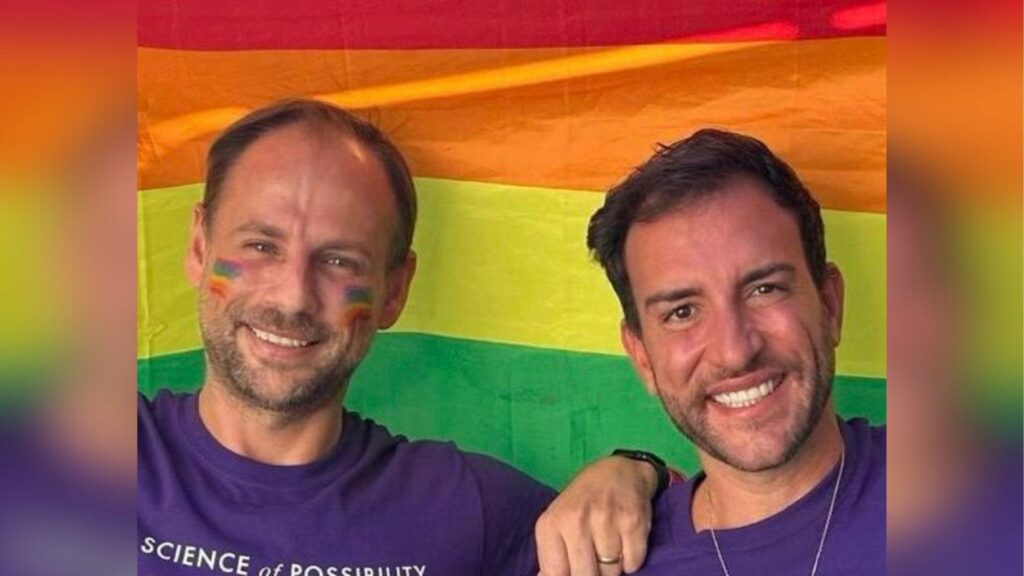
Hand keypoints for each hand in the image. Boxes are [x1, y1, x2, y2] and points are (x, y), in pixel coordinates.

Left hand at [535, 456, 657, 575]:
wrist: (618, 472)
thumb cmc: (582, 504)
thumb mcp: (557, 523)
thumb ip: (551, 556)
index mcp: (551, 524)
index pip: (555, 574)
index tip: (576, 572)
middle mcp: (576, 521)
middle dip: (591, 575)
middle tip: (593, 563)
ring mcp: (605, 520)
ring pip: (610, 573)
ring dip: (612, 568)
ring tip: (609, 549)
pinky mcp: (633, 522)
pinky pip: (633, 563)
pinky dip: (631, 561)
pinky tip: (624, 543)